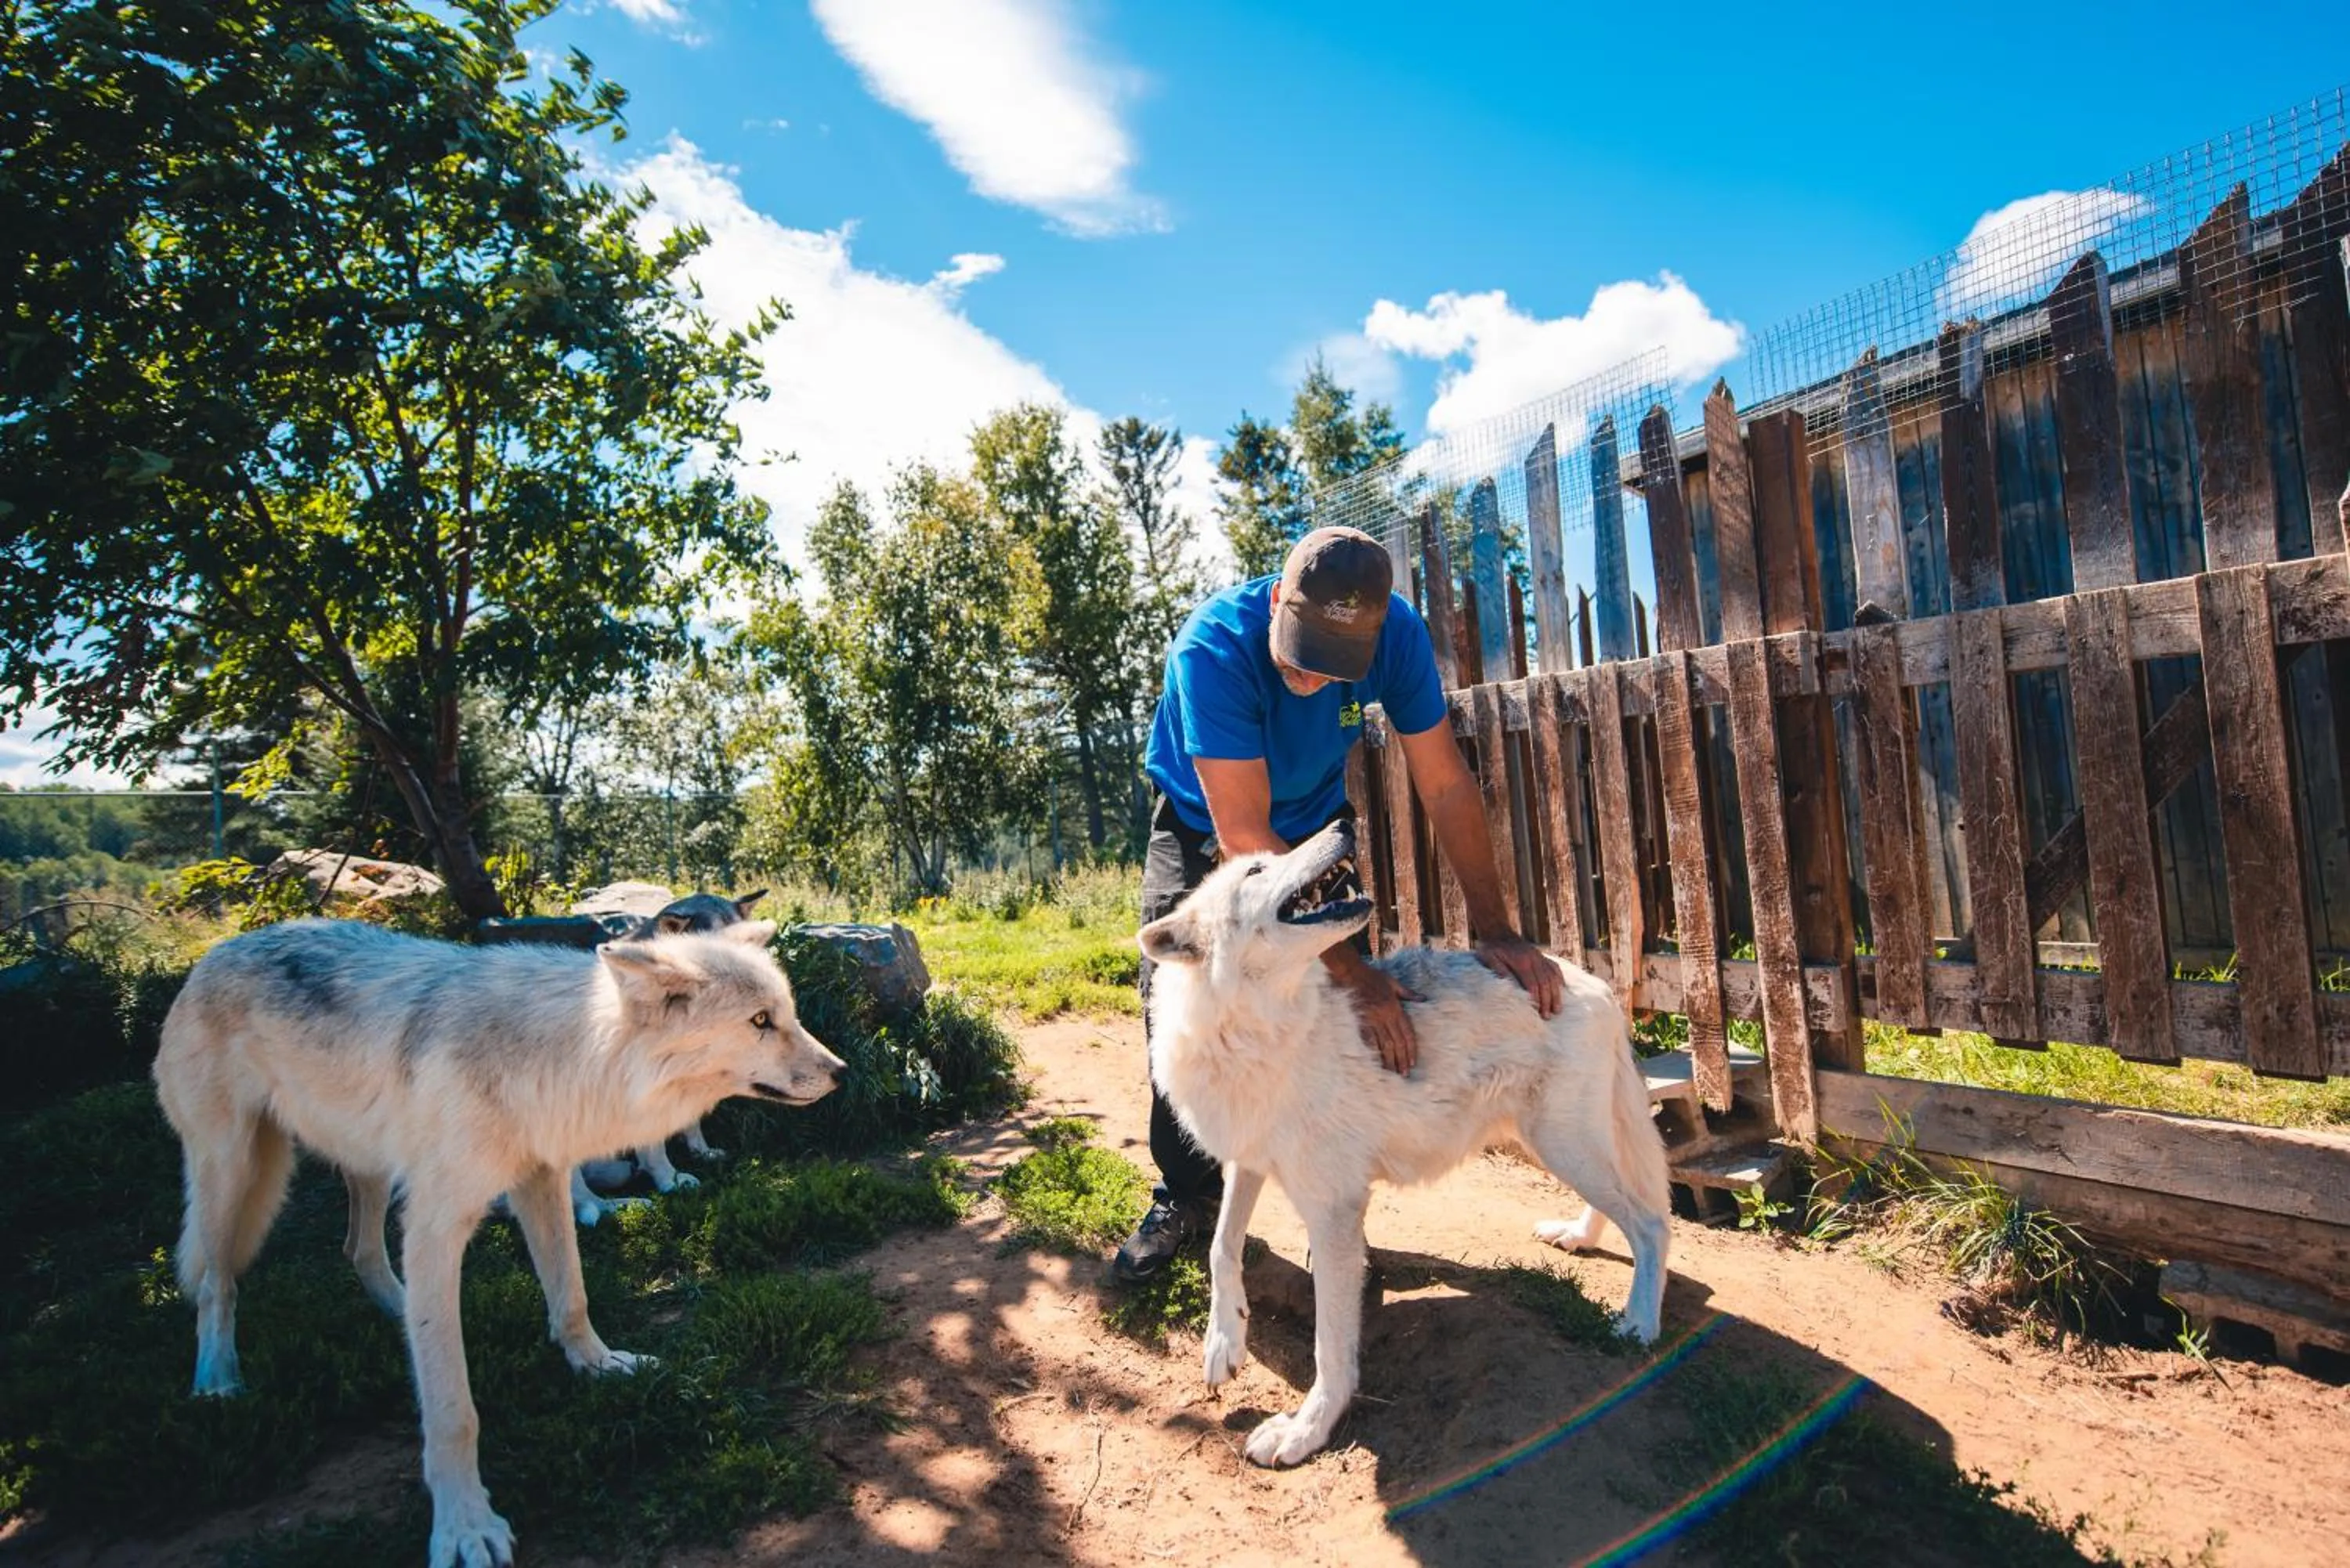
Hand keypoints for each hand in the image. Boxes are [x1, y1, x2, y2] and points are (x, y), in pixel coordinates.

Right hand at [1328, 948, 1423, 1074]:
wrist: (1351, 973)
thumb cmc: (1372, 976)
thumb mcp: (1393, 982)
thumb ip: (1408, 993)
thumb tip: (1424, 998)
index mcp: (1395, 1008)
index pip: (1407, 1033)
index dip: (1411, 1049)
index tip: (1413, 1063)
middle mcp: (1385, 1017)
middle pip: (1397, 1043)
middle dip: (1401, 1060)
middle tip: (1404, 1074)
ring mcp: (1372, 1020)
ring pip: (1384, 1045)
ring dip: (1389, 1060)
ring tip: (1393, 1073)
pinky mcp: (1360, 1021)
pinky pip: (1368, 1040)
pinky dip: (1373, 1052)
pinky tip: (1376, 1063)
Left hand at [1477, 931, 1563, 1017]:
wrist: (1498, 930)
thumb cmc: (1490, 947)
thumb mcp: (1487, 956)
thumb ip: (1496, 968)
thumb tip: (1504, 981)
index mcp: (1521, 961)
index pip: (1533, 983)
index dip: (1536, 998)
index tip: (1538, 1012)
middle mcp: (1534, 958)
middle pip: (1545, 983)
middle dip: (1548, 1001)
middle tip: (1547, 1016)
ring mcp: (1539, 956)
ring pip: (1553, 977)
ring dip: (1556, 994)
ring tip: (1557, 1010)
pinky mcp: (1541, 955)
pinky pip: (1554, 967)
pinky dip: (1559, 979)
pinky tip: (1562, 989)